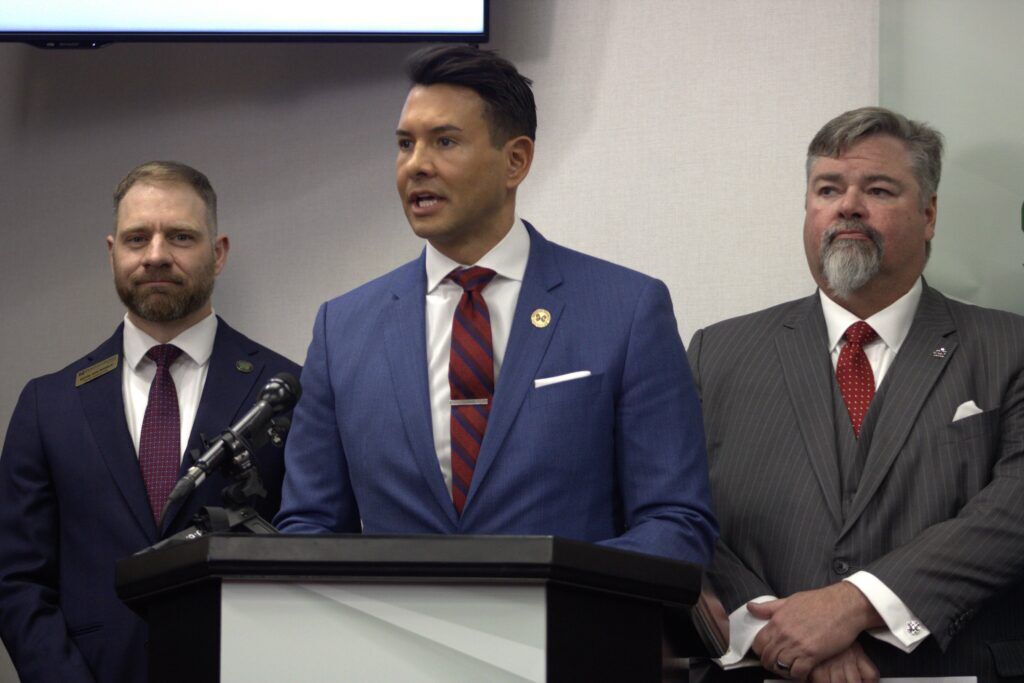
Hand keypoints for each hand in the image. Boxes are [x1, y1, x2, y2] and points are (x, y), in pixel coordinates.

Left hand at [749, 582, 882, 678]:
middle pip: (767, 658)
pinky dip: (798, 675)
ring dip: (783, 671)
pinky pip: (798, 672)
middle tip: (778, 664)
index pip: (758, 643)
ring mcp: (798, 645)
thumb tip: (750, 607)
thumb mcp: (790, 600)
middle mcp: (784, 634)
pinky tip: (802, 672)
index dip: (760, 651)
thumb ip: (769, 608)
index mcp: (777, 621)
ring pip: (780, 667)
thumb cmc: (819, 601)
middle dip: (770, 663)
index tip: (768, 653)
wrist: (844, 605)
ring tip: (789, 669)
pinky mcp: (813, 654)